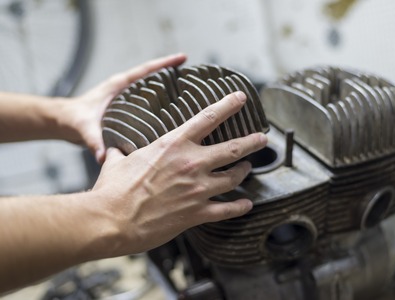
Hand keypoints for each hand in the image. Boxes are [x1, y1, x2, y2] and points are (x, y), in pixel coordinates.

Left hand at [62, 53, 186, 162]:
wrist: (63, 124)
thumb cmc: (72, 120)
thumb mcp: (84, 128)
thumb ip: (93, 141)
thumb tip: (103, 157)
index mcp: (118, 86)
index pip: (145, 71)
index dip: (164, 63)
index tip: (183, 57)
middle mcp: (125, 91)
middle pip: (153, 78)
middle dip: (172, 74)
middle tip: (194, 77)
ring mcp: (127, 100)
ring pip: (152, 91)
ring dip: (169, 91)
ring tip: (190, 95)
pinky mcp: (127, 111)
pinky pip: (149, 105)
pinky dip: (162, 106)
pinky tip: (174, 116)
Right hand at [91, 91, 267, 255]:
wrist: (112, 220)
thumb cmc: (113, 190)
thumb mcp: (117, 162)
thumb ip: (121, 153)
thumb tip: (113, 151)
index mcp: (173, 144)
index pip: (208, 117)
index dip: (228, 105)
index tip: (241, 98)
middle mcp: (191, 163)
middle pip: (233, 148)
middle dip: (252, 141)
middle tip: (262, 138)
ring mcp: (198, 189)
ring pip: (233, 177)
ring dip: (244, 171)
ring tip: (248, 168)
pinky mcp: (197, 213)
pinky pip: (227, 209)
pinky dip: (240, 207)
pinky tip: (246, 204)